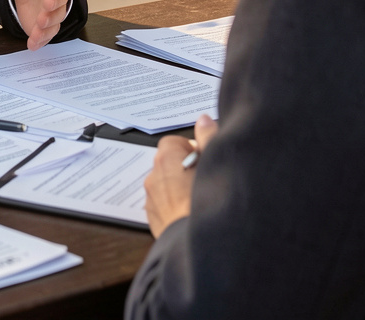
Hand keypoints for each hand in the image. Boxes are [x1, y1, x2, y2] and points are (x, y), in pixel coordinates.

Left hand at [143, 114, 218, 237]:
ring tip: (199, 199)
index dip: (191, 149)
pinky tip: (191, 213)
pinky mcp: (153, 217)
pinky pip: (163, 204)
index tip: (204, 159)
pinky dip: (174, 205)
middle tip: (204, 178)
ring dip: (178, 187)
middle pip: (169, 162)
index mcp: (167, 157)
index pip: (174, 141)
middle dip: (185, 167)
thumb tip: (203, 120)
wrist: (194, 244)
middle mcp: (154, 174)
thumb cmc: (205, 204)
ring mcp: (151, 197)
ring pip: (166, 184)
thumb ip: (208, 137)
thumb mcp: (213, 162)